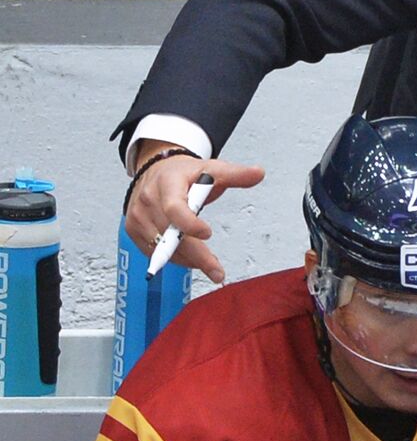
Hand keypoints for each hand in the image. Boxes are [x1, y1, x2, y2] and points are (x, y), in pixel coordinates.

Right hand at [124, 141, 264, 283]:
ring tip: (211, 266)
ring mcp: (137, 216)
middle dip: (196, 255)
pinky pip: (153, 251)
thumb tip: (259, 173)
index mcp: (167, 183)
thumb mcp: (212, 168)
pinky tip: (192, 260)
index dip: (189, 223)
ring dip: (187, 260)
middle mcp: (148, 200)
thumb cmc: (186, 173)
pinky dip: (174, 258)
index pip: (174, 207)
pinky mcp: (133, 229)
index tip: (208, 234)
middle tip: (217, 272)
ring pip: (162, 248)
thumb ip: (236, 174)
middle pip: (170, 235)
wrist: (157, 172)